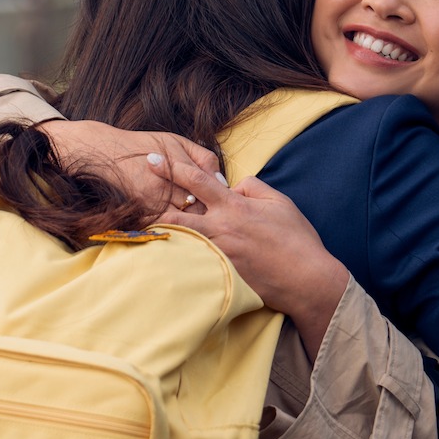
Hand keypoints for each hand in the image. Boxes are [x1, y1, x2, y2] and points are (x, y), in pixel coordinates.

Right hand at [39, 120, 220, 211]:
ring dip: (196, 226)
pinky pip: (166, 228)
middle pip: (198, 210)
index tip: (224, 202)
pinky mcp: (141, 213)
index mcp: (178, 166)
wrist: (106, 152)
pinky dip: (177, 230)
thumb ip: (203, 158)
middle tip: (219, 219)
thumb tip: (222, 181)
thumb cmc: (145, 145)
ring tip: (206, 227)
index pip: (209, 190)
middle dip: (210, 215)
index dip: (220, 199)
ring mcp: (152, 201)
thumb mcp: (177, 141)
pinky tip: (184, 229)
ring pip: (184, 222)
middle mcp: (166, 186)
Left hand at [154, 163, 348, 359]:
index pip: (195, 181)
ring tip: (140, 223)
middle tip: (133, 193)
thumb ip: (252, 186)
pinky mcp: (220, 272)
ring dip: (161, 229)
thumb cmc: (296, 238)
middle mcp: (221, 228)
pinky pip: (193, 260)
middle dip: (153, 201)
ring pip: (180, 237)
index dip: (171, 167)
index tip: (152, 159)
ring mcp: (218, 252)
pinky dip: (179, 253)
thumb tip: (232, 185)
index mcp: (234, 206)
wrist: (305, 279)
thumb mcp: (278, 201)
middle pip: (176, 212)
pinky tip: (164, 252)